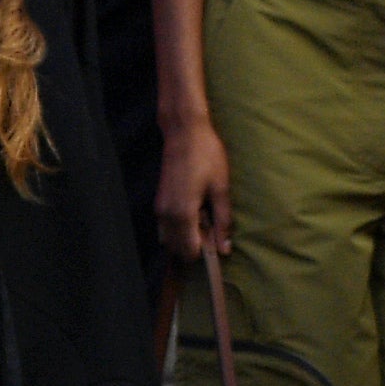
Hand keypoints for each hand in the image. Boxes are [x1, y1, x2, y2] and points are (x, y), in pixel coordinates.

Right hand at [154, 116, 231, 267]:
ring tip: (206, 218)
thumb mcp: (221, 189)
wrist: (184, 133)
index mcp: (182, 214)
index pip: (189, 251)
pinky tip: (196, 212)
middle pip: (177, 249)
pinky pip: (166, 227)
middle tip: (214, 228)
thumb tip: (225, 248)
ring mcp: (159, 209)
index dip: (206, 252)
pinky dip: (179, 228)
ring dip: (186, 237)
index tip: (219, 242)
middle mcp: (165, 216)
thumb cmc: (206, 157)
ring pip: (170, 239)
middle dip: (196, 246)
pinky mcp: (159, 202)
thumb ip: (223, 220)